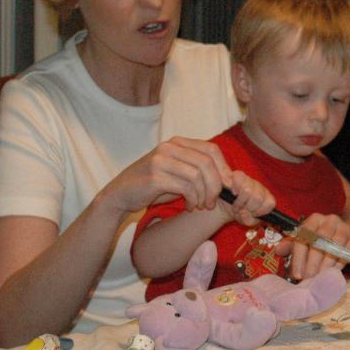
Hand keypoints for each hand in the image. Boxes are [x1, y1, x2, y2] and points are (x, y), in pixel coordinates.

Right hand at [99, 136, 232, 215]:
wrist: (121, 195)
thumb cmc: (153, 186)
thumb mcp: (178, 174)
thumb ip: (198, 171)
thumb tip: (228, 180)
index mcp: (177, 143)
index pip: (211, 149)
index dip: (224, 168)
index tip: (228, 187)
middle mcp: (169, 147)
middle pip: (207, 162)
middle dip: (216, 185)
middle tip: (214, 201)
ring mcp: (161, 160)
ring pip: (197, 175)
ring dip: (204, 195)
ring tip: (201, 206)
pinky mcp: (155, 177)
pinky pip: (185, 187)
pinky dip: (192, 199)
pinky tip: (190, 207)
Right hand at [217, 171, 275, 226]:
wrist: (228, 206)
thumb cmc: (240, 213)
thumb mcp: (246, 220)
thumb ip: (249, 220)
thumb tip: (244, 213)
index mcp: (267, 199)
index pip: (270, 203)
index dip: (259, 211)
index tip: (251, 214)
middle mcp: (261, 188)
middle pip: (257, 198)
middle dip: (247, 207)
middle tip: (241, 210)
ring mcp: (251, 180)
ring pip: (247, 190)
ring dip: (239, 201)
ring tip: (236, 205)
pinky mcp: (239, 175)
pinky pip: (238, 179)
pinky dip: (234, 188)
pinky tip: (232, 193)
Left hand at [276, 214, 349, 279]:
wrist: (349, 235)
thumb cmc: (323, 240)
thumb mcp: (307, 240)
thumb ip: (292, 245)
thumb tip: (278, 250)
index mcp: (314, 220)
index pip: (304, 237)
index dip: (299, 257)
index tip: (296, 274)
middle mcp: (329, 220)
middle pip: (319, 241)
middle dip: (312, 262)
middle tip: (308, 278)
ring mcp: (344, 228)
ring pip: (334, 246)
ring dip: (326, 264)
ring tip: (319, 277)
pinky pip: (347, 251)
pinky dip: (339, 263)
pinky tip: (332, 273)